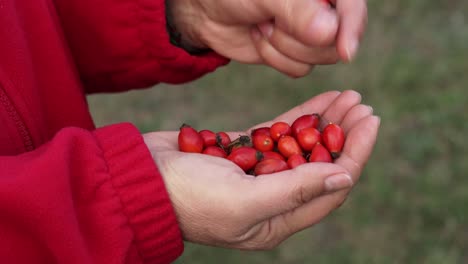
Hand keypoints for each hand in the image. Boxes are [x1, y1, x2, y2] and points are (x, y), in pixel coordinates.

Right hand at [143, 90, 379, 248]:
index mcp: (277, 221)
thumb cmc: (189, 197)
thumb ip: (296, 190)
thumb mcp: (245, 201)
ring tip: (348, 97)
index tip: (369, 123)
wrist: (141, 177)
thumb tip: (345, 177)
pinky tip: (319, 101)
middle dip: (343, 135)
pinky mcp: (243, 151)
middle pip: (319, 165)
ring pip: (302, 146)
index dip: (354, 155)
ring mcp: (257, 173)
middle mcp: (272, 199)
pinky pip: (279, 133)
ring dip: (325, 122)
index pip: (329, 189)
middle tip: (362, 105)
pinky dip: (299, 117)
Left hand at [167, 0, 366, 76]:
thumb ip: (297, 11)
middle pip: (337, 39)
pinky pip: (300, 69)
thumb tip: (330, 33)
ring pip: (319, 57)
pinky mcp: (296, 53)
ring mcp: (312, 32)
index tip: (345, 50)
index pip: (353, 6)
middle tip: (269, 18)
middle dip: (298, 37)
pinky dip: (275, 58)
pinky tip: (260, 37)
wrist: (207, 11)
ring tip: (262, 23)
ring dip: (283, 47)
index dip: (352, 27)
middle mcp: (323, 9)